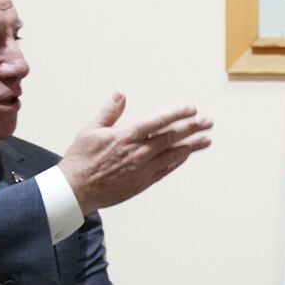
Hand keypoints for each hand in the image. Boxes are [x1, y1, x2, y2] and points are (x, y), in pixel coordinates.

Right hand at [60, 93, 214, 213]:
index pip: (158, 121)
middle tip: (208, 122)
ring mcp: (143, 169)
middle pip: (172, 137)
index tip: (191, 109)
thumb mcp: (91, 129)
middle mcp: (138, 152)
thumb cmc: (81, 159)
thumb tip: (120, 94)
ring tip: (206, 139)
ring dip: (192, 146)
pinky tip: (187, 155)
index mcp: (126, 136)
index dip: (177, 114)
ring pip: (173, 154)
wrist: (76, 190)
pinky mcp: (143, 182)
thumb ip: (110, 111)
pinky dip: (178, 161)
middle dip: (192, 128)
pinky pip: (166, 170)